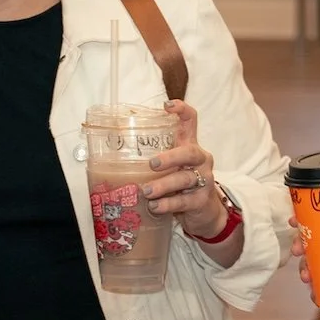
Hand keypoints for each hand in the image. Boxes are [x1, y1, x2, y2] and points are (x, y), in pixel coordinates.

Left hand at [143, 100, 226, 236]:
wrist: (204, 213)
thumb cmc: (181, 185)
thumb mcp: (171, 167)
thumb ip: (154, 159)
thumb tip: (115, 157)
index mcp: (190, 146)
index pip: (190, 121)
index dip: (182, 110)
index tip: (166, 106)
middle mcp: (200, 160)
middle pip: (189, 152)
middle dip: (170, 157)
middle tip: (152, 164)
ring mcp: (204, 180)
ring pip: (185, 179)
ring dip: (164, 185)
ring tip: (146, 191)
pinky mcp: (202, 200)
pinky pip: (183, 201)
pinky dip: (167, 204)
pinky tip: (155, 206)